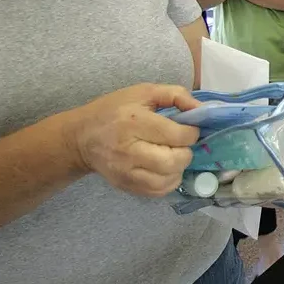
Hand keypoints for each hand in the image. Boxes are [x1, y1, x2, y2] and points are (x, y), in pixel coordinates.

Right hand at [64, 84, 201, 197]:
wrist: (82, 137)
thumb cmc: (114, 110)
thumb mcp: (143, 92)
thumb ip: (176, 95)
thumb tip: (201, 110)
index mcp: (134, 122)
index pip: (177, 135)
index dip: (191, 132)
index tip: (188, 128)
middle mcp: (129, 150)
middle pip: (174, 161)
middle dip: (186, 152)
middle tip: (180, 144)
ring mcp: (126, 172)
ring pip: (168, 179)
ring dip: (179, 168)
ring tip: (173, 156)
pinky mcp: (125, 185)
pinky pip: (158, 191)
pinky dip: (169, 182)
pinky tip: (165, 169)